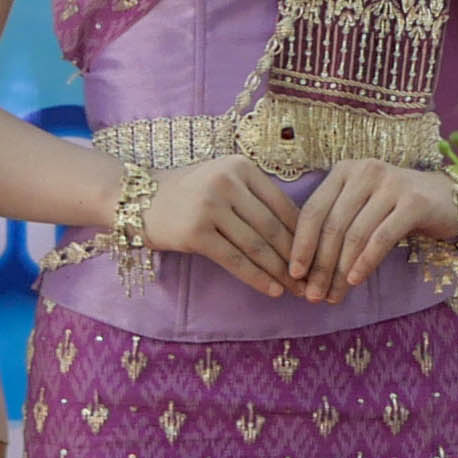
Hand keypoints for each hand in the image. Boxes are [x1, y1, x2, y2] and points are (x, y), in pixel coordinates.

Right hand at [133, 158, 303, 296]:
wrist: (140, 199)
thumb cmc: (189, 193)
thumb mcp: (224, 181)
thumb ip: (256, 198)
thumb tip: (300, 235)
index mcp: (241, 167)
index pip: (282, 204)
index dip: (303, 234)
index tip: (317, 257)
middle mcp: (227, 181)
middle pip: (272, 227)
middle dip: (296, 257)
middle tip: (312, 280)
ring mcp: (210, 205)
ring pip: (256, 245)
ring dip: (279, 271)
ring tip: (295, 290)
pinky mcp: (195, 231)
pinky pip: (234, 259)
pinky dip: (256, 277)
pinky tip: (270, 290)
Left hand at [281, 162, 457, 300]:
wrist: (449, 198)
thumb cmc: (397, 208)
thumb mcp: (363, 207)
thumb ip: (337, 225)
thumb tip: (306, 269)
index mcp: (345, 171)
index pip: (313, 210)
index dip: (301, 244)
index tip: (294, 275)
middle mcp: (365, 172)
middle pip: (332, 225)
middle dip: (320, 265)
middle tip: (313, 295)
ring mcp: (390, 184)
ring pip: (355, 234)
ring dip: (340, 270)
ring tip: (333, 295)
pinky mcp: (413, 202)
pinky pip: (381, 237)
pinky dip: (365, 262)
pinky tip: (355, 280)